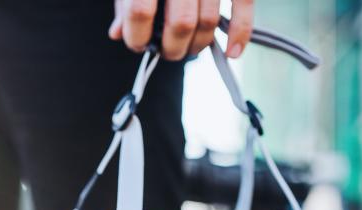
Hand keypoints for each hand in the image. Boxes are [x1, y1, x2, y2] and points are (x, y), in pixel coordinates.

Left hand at [108, 0, 253, 60]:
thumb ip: (125, 1)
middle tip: (167, 52)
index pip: (140, 12)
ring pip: (208, 22)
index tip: (138, 44)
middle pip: (181, 23)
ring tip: (188, 49)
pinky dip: (240, 32)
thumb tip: (118, 33)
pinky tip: (232, 52)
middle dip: (172, 48)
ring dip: (198, 46)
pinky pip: (243, 5)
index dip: (137, 36)